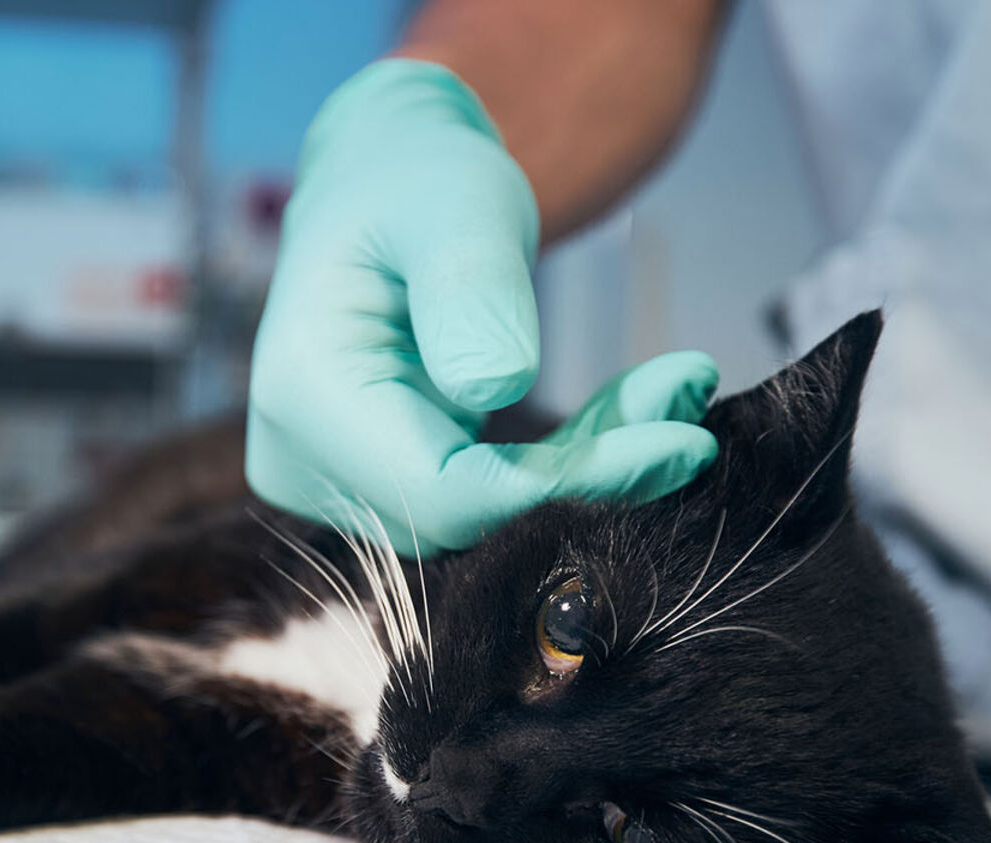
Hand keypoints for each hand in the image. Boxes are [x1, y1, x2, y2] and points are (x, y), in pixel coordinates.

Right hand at [246, 59, 718, 554]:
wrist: (386, 186)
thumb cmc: (417, 178)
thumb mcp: (453, 203)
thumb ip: (470, 290)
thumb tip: (494, 388)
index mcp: (303, 393)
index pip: (438, 492)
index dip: (561, 487)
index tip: (678, 441)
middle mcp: (301, 458)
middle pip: (463, 515)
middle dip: (589, 473)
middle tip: (690, 396)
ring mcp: (334, 481)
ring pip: (484, 515)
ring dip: (588, 466)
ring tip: (672, 389)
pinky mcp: (379, 483)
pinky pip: (485, 497)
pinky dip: (566, 460)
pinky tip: (634, 407)